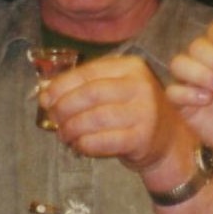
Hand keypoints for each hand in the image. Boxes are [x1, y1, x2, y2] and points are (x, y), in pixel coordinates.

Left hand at [40, 54, 189, 173]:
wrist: (168, 139)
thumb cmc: (133, 112)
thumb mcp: (116, 90)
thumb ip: (84, 87)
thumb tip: (45, 94)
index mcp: (132, 67)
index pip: (88, 72)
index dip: (61, 86)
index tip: (45, 99)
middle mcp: (140, 86)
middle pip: (90, 94)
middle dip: (64, 108)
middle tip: (55, 120)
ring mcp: (144, 112)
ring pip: (94, 118)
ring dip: (72, 129)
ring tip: (65, 135)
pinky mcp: (142, 138)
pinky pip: (102, 141)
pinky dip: (84, 144)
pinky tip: (80, 146)